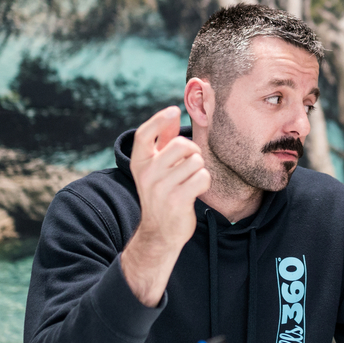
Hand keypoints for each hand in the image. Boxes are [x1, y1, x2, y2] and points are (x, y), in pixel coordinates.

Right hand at [120, 106, 208, 306]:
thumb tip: (172, 112)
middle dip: (193, 151)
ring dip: (199, 170)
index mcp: (139, 163)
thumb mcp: (157, 167)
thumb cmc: (162, 194)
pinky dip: (204, 182)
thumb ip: (163, 141)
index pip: (144, 134)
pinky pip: (202, 177)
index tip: (173, 109)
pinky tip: (196, 191)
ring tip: (190, 181)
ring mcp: (161, 188)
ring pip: (195, 162)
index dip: (159, 119)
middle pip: (181, 145)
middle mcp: (146, 174)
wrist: (160, 233)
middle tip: (191, 163)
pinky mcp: (177, 200)